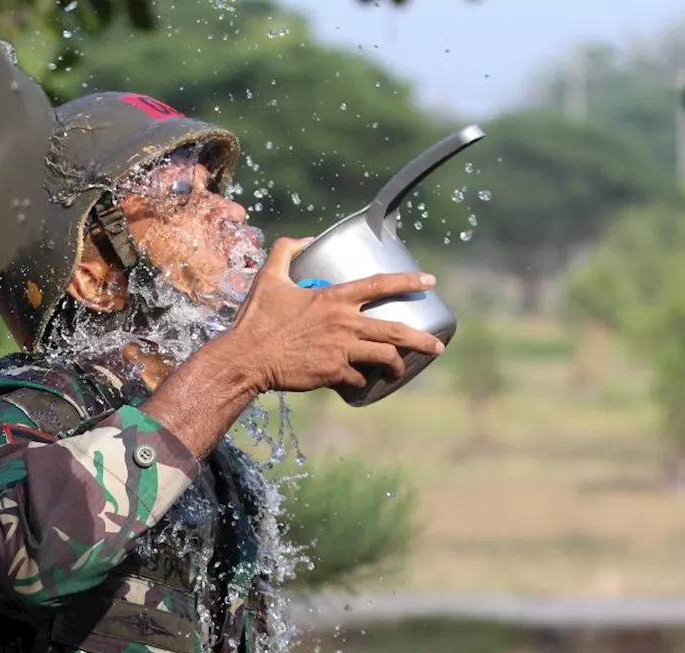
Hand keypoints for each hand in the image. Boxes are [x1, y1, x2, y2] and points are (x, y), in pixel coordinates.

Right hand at [229, 238, 444, 393]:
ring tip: (401, 370)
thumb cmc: (258, 319)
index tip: (430, 281)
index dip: (408, 281)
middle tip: (437, 347)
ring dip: (397, 365)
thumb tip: (305, 238)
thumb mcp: (269, 278)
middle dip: (422, 340)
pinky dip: (362, 380)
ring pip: (385, 357)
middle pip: (396, 331)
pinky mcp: (333, 373)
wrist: (246, 358)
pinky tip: (361, 382)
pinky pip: (358, 378)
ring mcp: (341, 350)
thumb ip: (286, 251)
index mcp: (333, 298)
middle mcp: (344, 323)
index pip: (380, 284)